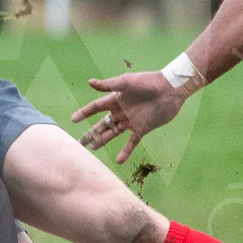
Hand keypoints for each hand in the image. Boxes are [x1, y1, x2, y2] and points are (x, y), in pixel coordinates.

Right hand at [69, 70, 185, 163]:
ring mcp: (130, 121)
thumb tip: (89, 82)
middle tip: (79, 142)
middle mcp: (120, 112)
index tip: (73, 120)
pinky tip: (118, 161)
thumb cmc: (148, 82)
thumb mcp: (126, 82)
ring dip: (103, 141)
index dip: (84, 113)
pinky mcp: (142, 129)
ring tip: (92, 149)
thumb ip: (108, 85)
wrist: (170, 90)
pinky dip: (125, 151)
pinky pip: (131, 142)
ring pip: (113, 133)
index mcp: (115, 99)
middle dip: (91, 132)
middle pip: (102, 124)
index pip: (96, 108)